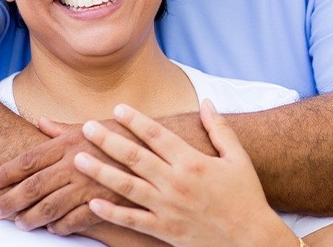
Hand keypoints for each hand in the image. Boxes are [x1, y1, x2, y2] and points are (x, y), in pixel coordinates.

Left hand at [0, 118, 137, 233]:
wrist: (160, 147)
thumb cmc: (123, 133)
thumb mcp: (91, 126)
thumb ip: (62, 129)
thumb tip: (39, 122)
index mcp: (70, 142)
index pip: (30, 158)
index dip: (7, 171)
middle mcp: (76, 162)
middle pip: (35, 184)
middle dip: (11, 198)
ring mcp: (90, 184)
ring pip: (52, 206)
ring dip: (32, 217)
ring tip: (18, 223)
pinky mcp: (107, 201)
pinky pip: (78, 219)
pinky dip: (63, 226)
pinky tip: (53, 230)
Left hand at [74, 100, 292, 246]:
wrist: (253, 241)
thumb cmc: (246, 196)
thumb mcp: (237, 157)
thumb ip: (219, 128)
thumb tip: (206, 101)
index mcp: (192, 162)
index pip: (157, 135)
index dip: (136, 120)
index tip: (118, 108)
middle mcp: (176, 183)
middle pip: (135, 157)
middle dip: (108, 140)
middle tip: (86, 127)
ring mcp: (168, 209)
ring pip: (127, 187)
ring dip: (100, 172)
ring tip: (78, 160)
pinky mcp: (165, 231)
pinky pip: (133, 221)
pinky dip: (111, 213)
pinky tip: (92, 203)